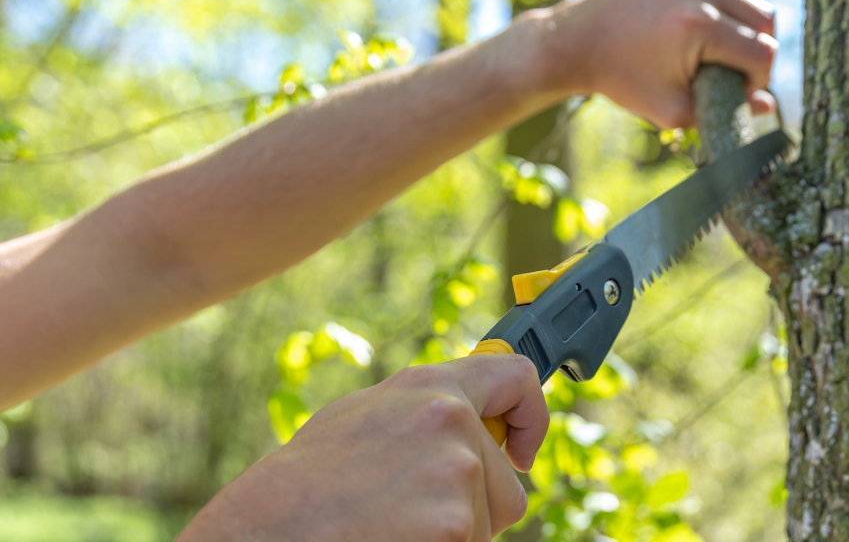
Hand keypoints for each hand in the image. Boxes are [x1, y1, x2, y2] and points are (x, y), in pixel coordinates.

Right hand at [177, 354, 548, 541]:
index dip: (531, 418)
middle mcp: (450, 419)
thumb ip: (422, 414)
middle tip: (409, 515)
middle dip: (474, 508)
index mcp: (428, 389)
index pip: (516, 377)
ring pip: (491, 524)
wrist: (262, 533)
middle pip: (507, 484)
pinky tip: (394, 541)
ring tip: (391, 527)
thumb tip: (470, 419)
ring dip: (455, 535)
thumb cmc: (303, 488)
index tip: (521, 452)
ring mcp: (456, 472)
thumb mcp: (361, 422)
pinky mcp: (456, 523)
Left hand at [547, 0, 781, 127]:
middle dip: (757, 49)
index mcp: (698, 26)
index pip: (763, 52)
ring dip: (749, 17)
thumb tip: (769, 106)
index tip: (738, 89)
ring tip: (726, 39)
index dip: (758, 79)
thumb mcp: (672, 109)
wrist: (580, 41)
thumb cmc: (625, 79)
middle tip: (733, 67)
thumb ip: (724, 110)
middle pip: (765, 17)